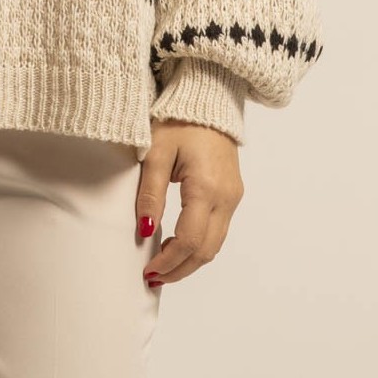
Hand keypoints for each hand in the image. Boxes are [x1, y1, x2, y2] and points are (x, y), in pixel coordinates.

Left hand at [136, 120, 243, 287]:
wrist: (207, 100)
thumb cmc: (178, 121)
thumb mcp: (155, 154)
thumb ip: (150, 194)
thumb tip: (145, 230)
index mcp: (207, 187)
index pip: (190, 240)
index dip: (169, 261)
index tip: (149, 271)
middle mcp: (226, 196)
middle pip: (206, 250)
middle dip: (180, 269)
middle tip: (153, 278)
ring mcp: (233, 196)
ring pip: (215, 244)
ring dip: (190, 261)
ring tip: (162, 267)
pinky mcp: (232, 194)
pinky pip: (218, 231)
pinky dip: (199, 246)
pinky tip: (177, 246)